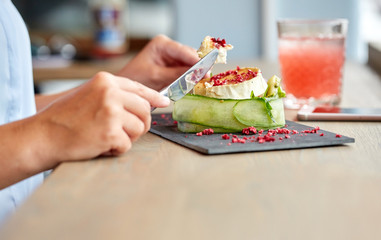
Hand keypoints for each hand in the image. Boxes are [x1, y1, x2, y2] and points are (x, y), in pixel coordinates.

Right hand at [36, 72, 168, 163]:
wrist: (42, 135)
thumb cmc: (65, 118)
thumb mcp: (90, 95)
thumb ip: (115, 95)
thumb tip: (145, 102)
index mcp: (106, 81)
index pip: (140, 88)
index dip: (155, 97)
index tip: (164, 103)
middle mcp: (110, 92)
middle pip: (145, 110)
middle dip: (140, 124)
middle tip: (124, 132)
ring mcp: (111, 111)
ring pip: (139, 128)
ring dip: (126, 137)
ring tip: (106, 137)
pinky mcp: (110, 132)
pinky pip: (127, 145)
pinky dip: (116, 150)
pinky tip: (99, 145)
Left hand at [118, 35, 199, 90]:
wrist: (125, 89)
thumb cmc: (135, 79)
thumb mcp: (157, 77)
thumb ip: (178, 74)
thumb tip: (198, 73)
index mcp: (162, 44)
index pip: (184, 51)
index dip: (197, 61)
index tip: (206, 71)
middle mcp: (168, 47)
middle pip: (190, 56)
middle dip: (197, 67)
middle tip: (205, 79)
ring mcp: (171, 57)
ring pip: (190, 64)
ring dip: (194, 74)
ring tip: (198, 83)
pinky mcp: (173, 67)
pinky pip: (186, 71)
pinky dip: (189, 78)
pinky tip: (191, 84)